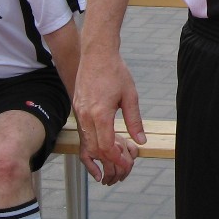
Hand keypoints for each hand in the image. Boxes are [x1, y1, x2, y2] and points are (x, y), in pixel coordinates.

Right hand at [72, 48, 144, 180]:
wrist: (96, 53)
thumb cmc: (115, 71)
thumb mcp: (130, 96)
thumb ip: (135, 121)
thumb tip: (141, 141)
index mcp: (99, 114)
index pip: (105, 147)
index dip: (116, 159)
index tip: (126, 164)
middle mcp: (85, 116)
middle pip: (94, 149)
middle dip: (108, 160)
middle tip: (122, 164)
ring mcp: (78, 112)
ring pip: (86, 142)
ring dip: (99, 153)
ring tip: (113, 158)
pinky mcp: (77, 108)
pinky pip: (82, 132)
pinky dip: (92, 142)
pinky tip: (102, 143)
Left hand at [81, 133, 138, 184]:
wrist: (93, 126)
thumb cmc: (88, 140)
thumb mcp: (84, 156)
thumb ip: (91, 168)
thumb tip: (98, 178)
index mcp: (105, 154)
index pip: (111, 172)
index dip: (108, 179)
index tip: (104, 181)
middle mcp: (116, 149)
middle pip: (121, 169)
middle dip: (116, 178)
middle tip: (111, 181)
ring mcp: (122, 144)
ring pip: (130, 162)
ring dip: (125, 172)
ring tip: (119, 176)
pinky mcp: (125, 140)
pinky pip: (134, 150)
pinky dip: (133, 157)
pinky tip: (127, 161)